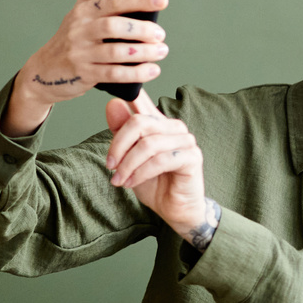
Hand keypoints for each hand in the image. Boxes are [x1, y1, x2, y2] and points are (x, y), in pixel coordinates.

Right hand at [1, 0, 168, 136]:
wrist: (43, 72)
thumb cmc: (68, 39)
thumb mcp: (78, 10)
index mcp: (84, 12)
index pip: (113, 1)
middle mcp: (81, 31)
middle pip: (114, 27)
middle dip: (141, 30)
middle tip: (160, 33)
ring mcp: (81, 54)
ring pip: (115, 53)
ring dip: (143, 53)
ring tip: (161, 51)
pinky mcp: (84, 75)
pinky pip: (113, 75)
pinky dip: (135, 73)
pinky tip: (151, 70)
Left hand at [105, 93, 217, 247]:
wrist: (174, 209)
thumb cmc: (154, 183)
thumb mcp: (129, 157)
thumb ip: (122, 132)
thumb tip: (112, 103)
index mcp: (158, 122)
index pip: (141, 100)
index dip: (127, 93)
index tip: (110, 94)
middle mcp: (174, 126)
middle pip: (140, 122)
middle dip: (119, 145)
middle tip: (110, 165)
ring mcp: (186, 140)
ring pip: (148, 144)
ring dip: (128, 164)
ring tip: (119, 180)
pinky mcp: (192, 157)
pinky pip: (160, 160)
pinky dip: (141, 173)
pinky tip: (131, 183)